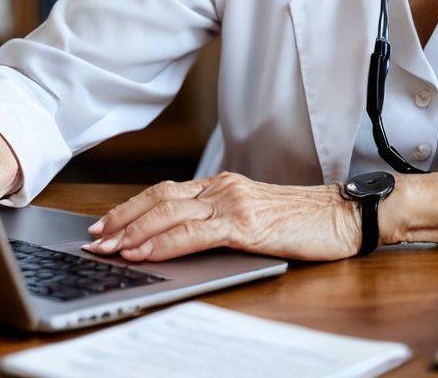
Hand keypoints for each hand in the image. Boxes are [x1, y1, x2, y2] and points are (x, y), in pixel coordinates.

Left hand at [82, 172, 361, 261]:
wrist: (344, 217)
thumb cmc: (305, 221)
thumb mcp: (256, 217)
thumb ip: (222, 220)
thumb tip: (183, 241)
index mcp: (225, 184)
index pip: (166, 192)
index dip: (131, 207)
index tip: (105, 224)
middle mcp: (224, 188)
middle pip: (159, 198)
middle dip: (121, 219)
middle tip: (94, 238)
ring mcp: (233, 202)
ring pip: (169, 213)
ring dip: (132, 232)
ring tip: (107, 248)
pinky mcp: (245, 223)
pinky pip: (192, 233)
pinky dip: (161, 242)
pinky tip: (143, 252)